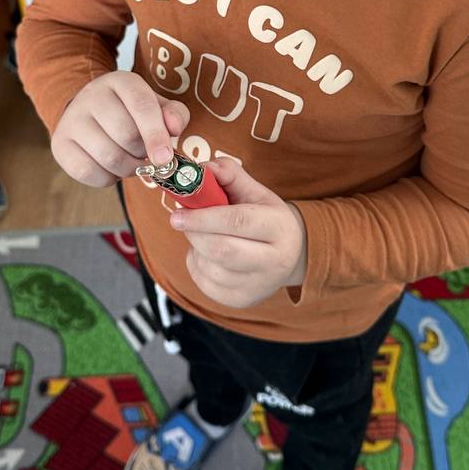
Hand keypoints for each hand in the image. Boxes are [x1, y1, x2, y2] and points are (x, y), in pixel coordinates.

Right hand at [51, 71, 188, 188]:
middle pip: (126, 135)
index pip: (142, 106)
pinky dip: (107, 178)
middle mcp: (92, 95)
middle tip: (145, 154)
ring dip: (128, 169)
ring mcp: (72, 119)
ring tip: (131, 162)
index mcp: (121, 81)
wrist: (89, 112)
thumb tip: (174, 127)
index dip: (156, 135)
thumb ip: (174, 114)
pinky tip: (112, 169)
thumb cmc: (130, 112)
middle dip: (143, 153)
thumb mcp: (156, 106)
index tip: (165, 158)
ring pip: (109, 156)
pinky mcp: (60, 143)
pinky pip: (88, 172)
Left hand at [170, 159, 306, 308]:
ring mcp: (259, 284)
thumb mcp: (255, 191)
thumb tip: (203, 169)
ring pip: (211, 269)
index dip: (203, 217)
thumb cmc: (265, 218)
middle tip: (181, 221)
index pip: (237, 221)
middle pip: (222, 250)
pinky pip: (206, 284)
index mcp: (279, 226)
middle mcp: (275, 260)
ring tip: (201, 236)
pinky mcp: (243, 300)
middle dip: (194, 234)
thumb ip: (229, 175)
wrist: (291, 253)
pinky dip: (196, 266)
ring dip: (195, 249)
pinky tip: (205, 255)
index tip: (178, 213)